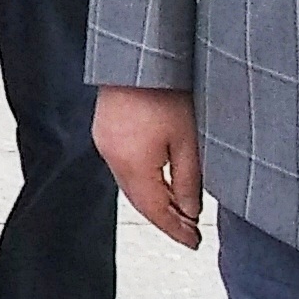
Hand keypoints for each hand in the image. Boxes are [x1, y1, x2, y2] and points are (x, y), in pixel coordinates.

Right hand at [94, 84, 204, 248]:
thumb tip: (190, 212)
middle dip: (164, 219)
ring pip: (129, 185)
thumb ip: (189, 182)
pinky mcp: (104, 131)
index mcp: (132, 163)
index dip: (175, 230)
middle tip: (190, 232)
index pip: (154, 210)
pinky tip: (159, 182)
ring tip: (179, 210)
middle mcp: (111, 156)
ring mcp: (104, 142)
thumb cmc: (166, 90)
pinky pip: (122, 168)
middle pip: (138, 200)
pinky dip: (141, 182)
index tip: (194, 242)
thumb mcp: (188, 141)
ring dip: (153, 201)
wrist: (138, 56)